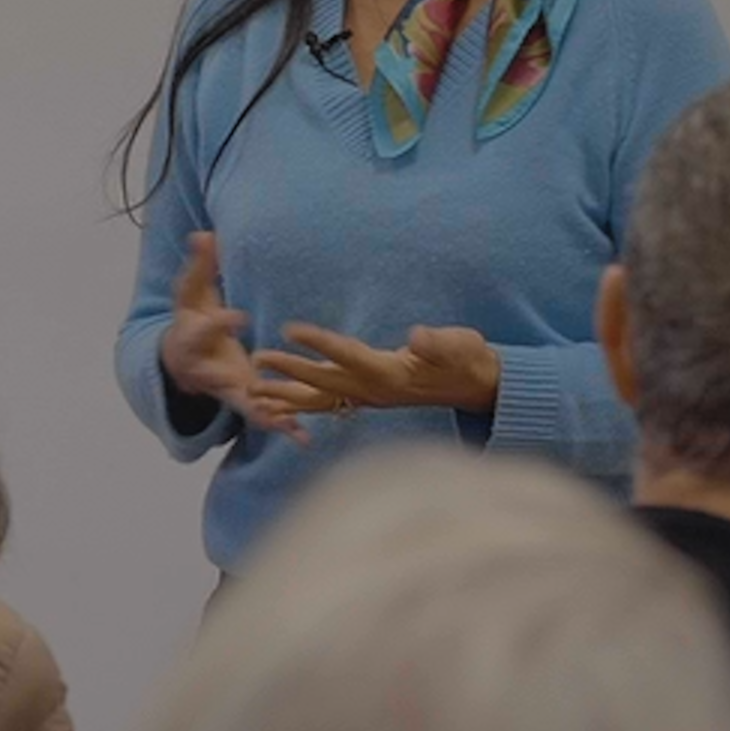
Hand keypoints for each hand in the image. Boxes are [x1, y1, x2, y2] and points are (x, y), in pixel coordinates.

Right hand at [158, 233, 306, 442]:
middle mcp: (209, 370)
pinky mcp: (246, 401)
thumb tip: (203, 233)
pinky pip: (264, 417)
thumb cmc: (190, 319)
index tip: (240, 315)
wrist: (181, 360)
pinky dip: (283, 428)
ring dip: (266, 416)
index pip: (208, 329)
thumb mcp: (190, 291)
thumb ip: (200, 264)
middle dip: (237, 386)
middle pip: (220, 380)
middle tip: (257, 391)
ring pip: (245, 406)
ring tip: (288, 425)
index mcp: (194, 339)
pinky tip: (305, 438)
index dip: (222, 322)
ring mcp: (227, 390)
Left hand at [253, 323, 503, 417]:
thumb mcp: (460, 345)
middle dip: (288, 372)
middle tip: (256, 361)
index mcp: (390, 373)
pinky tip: (279, 400)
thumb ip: (438, 343)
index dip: (318, 341)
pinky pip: (327, 403)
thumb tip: (418, 337)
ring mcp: (369, 397)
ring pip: (319, 400)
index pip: (347, 354)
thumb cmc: (468, 360)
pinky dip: (300, 403)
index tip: (289, 327)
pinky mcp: (368, 397)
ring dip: (285, 395)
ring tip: (252, 393)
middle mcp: (374, 390)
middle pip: (323, 383)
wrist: (477, 386)